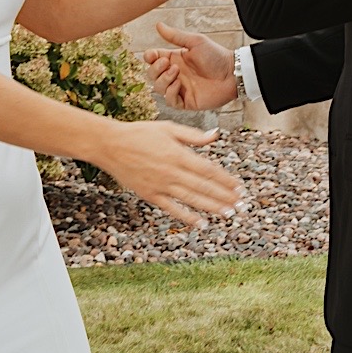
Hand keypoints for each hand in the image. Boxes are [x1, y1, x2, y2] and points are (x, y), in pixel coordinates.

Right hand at [93, 121, 245, 228]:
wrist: (110, 145)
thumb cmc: (139, 133)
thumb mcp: (168, 128)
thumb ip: (193, 136)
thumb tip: (215, 135)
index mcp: (178, 154)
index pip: (208, 170)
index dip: (226, 180)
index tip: (239, 187)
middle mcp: (172, 171)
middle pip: (204, 187)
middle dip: (225, 197)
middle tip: (241, 205)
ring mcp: (161, 185)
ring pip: (192, 199)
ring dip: (212, 208)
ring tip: (228, 214)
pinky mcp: (150, 195)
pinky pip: (172, 209)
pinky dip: (187, 217)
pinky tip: (201, 224)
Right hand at [143, 22, 236, 110]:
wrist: (232, 73)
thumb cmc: (216, 56)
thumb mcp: (195, 42)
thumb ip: (175, 36)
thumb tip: (158, 25)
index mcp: (175, 59)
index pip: (153, 59)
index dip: (149, 58)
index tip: (152, 55)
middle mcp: (175, 74)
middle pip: (152, 75)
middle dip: (155, 69)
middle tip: (168, 63)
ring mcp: (179, 88)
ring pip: (158, 88)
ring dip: (163, 80)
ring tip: (177, 72)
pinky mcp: (186, 101)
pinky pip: (170, 101)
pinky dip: (170, 93)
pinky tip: (179, 84)